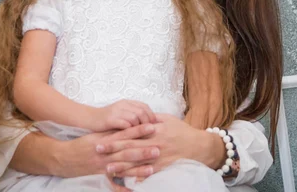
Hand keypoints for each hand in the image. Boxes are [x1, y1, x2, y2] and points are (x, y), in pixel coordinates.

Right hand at [55, 123, 159, 177]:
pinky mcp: (100, 175)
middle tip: (158, 149)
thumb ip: (114, 132)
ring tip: (151, 169)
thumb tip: (131, 126)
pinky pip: (113, 183)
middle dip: (143, 151)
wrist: (64, 156)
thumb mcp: (99, 135)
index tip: (152, 127)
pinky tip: (134, 189)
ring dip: (137, 168)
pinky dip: (122, 187)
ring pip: (123, 167)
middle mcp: (106, 152)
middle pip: (127, 151)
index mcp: (106, 139)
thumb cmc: (84, 143)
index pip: (126, 133)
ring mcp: (103, 165)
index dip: (139, 131)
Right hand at [89, 100, 156, 130]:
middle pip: (141, 111)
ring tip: (141, 135)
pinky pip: (125, 124)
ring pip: (135, 117)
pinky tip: (132, 137)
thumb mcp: (122, 113)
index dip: (151, 115)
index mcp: (127, 102)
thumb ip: (134, 115)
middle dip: (148, 122)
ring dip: (140, 127)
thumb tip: (150, 123)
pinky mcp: (110, 119)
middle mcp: (123, 105)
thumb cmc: (108, 119)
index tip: (155, 125)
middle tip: (150, 132)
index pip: (144, 106)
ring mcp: (116, 111)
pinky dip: (130, 130)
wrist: (90, 118)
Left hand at [96, 114, 226, 177]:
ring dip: (121, 165)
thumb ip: (152, 118)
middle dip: (112, 149)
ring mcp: (159, 156)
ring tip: (107, 168)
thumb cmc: (182, 131)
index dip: (115, 136)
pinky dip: (138, 176)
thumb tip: (139, 116)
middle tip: (97, 150)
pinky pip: (149, 173)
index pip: (130, 133)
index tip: (102, 137)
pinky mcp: (164, 167)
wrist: (199, 146)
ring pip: (136, 162)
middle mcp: (154, 143)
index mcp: (154, 130)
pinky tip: (127, 180)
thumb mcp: (167, 119)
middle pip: (130, 147)